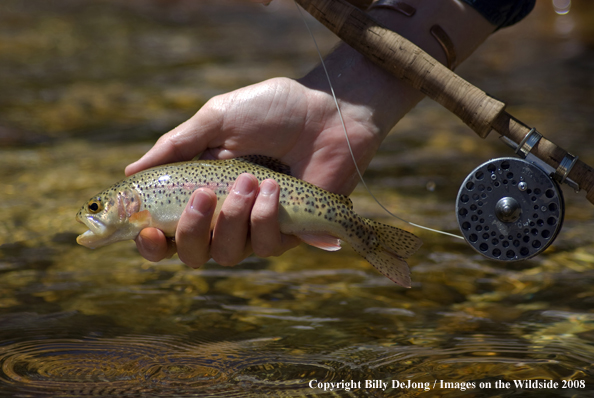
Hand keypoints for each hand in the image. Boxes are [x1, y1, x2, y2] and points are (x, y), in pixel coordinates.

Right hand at [125, 76, 383, 266]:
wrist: (327, 112)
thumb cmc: (271, 110)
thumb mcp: (216, 119)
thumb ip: (176, 146)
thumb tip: (132, 172)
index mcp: (201, 190)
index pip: (167, 232)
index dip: (151, 243)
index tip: (146, 231)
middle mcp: (224, 216)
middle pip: (193, 254)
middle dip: (191, 231)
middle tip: (204, 196)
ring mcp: (255, 227)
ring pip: (227, 253)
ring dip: (233, 218)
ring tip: (250, 178)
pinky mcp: (287, 233)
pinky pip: (264, 245)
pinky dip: (265, 216)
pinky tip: (276, 188)